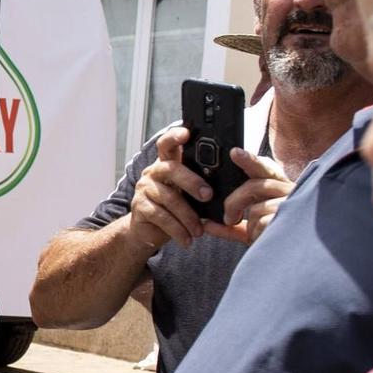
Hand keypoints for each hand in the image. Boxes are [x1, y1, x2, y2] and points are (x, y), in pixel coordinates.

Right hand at [127, 126, 213, 250]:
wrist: (147, 232)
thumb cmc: (175, 209)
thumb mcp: (188, 194)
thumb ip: (201, 184)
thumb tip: (232, 183)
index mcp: (167, 164)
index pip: (167, 144)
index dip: (175, 136)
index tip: (187, 132)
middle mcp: (153, 172)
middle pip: (171, 168)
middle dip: (191, 181)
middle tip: (207, 195)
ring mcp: (144, 189)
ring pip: (169, 198)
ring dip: (188, 216)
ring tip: (200, 230)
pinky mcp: (140, 208)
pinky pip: (161, 217)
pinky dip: (178, 230)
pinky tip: (187, 239)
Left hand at [205, 148, 290, 245]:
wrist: (303, 257)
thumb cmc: (276, 237)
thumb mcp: (252, 228)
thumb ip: (232, 225)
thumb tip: (206, 224)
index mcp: (279, 187)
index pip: (265, 168)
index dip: (249, 160)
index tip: (234, 152)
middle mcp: (289, 191)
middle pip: (256, 185)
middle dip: (235, 201)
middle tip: (228, 215)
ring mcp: (291, 204)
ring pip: (256, 206)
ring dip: (246, 220)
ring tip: (248, 229)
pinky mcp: (291, 218)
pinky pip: (262, 222)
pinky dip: (255, 232)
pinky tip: (262, 237)